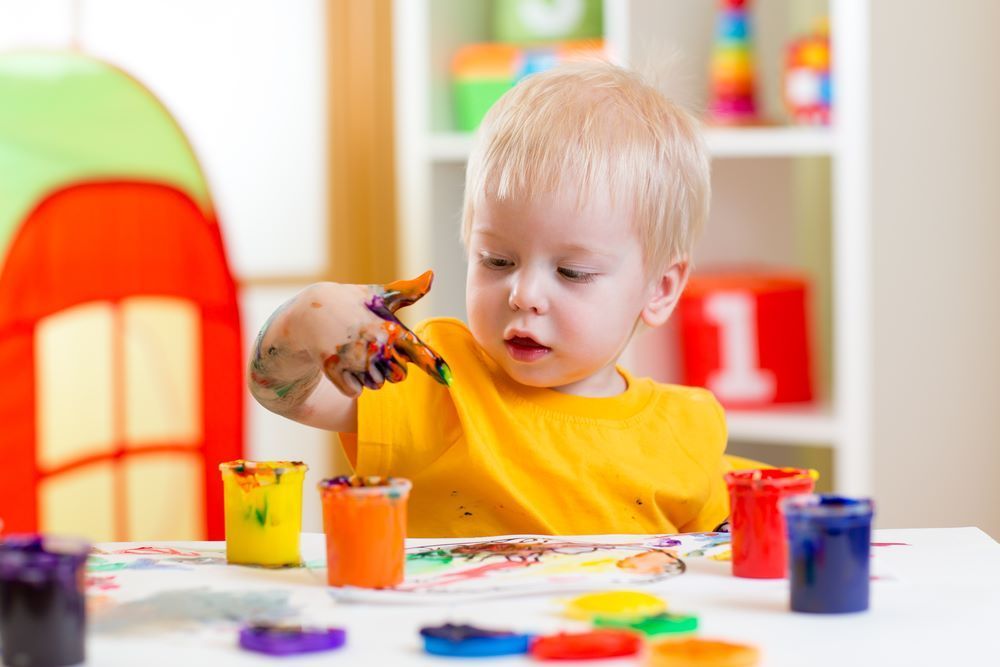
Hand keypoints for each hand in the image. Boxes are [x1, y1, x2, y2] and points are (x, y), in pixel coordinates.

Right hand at [297, 271, 450, 397]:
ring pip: (376, 386)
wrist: (310, 312)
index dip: (434, 366)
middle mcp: (376, 345)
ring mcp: (355, 358)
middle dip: (388, 368)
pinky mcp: (335, 370)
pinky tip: (341, 363)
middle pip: (398, 377)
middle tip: (372, 350)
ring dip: (369, 375)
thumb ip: (408, 291)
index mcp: (391, 328)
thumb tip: (431, 275)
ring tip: (355, 353)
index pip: (418, 351)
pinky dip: (350, 383)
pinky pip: (355, 391)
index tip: (448, 378)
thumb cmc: (352, 302)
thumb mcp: (379, 295)